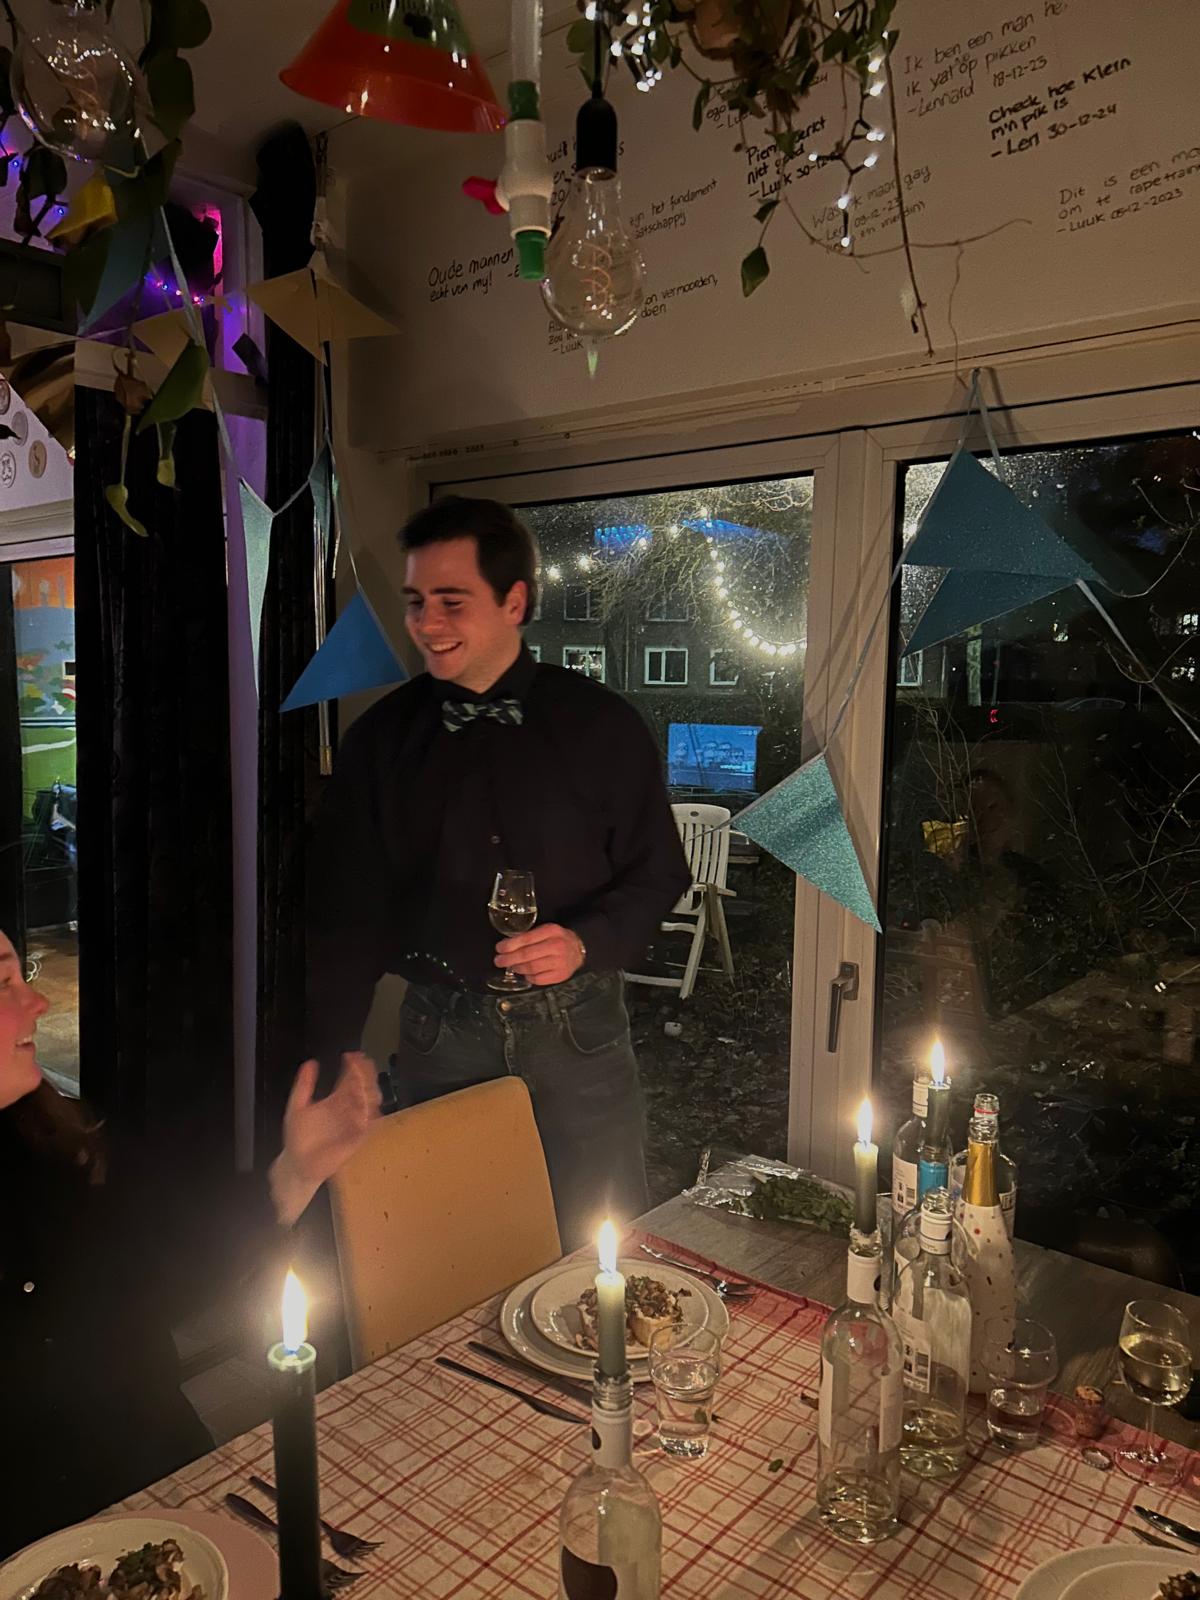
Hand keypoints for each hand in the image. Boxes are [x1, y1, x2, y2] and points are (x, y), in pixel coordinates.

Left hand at [269, 1052, 381, 1225]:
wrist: (297, 1163)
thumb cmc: (298, 1137)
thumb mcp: (297, 1107)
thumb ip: (304, 1085)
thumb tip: (310, 1062)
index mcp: (336, 1099)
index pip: (350, 1078)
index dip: (353, 1065)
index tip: (351, 1055)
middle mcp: (348, 1108)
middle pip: (364, 1087)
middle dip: (365, 1075)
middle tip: (362, 1065)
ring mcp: (353, 1123)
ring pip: (370, 1103)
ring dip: (369, 1092)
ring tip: (363, 1084)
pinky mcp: (356, 1138)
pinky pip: (369, 1125)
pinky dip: (371, 1115)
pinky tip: (367, 1107)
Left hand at [495, 923, 584, 986]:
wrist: (579, 950)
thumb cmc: (558, 939)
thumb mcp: (546, 931)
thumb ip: (529, 936)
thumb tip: (507, 945)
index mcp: (551, 931)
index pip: (526, 939)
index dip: (510, 945)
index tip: (499, 948)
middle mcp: (557, 946)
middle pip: (527, 955)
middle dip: (509, 959)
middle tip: (499, 961)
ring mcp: (560, 962)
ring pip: (531, 968)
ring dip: (518, 968)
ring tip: (512, 966)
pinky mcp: (560, 975)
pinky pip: (538, 979)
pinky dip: (528, 977)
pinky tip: (525, 973)